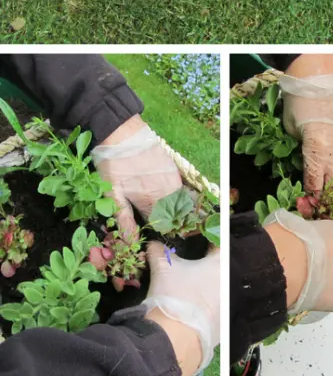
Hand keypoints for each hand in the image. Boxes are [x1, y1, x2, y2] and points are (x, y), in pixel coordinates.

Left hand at [91, 115, 182, 237]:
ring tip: (147, 203)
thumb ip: (124, 220)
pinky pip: (176, 188)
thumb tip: (132, 243)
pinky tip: (154, 190)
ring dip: (165, 207)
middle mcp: (169, 190)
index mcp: (153, 200)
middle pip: (171, 216)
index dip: (152, 231)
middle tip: (142, 215)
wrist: (122, 131)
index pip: (162, 227)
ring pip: (176, 202)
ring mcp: (173, 177)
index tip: (141, 228)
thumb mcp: (112, 194)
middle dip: (160, 220)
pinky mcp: (172, 167)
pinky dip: (169, 194)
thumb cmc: (114, 164)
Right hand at [144, 242, 219, 375]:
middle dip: (207, 262)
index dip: (206, 238)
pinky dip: (206, 304)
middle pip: (220, 265)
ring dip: (207, 284)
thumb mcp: (162, 268)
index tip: (195, 238)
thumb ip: (159, 251)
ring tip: (190, 286)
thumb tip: (153, 242)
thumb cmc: (174, 295)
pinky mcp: (223, 324)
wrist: (176, 339)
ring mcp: (229, 304)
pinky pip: (217, 306)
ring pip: (219, 286)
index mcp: (221, 263)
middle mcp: (230, 282)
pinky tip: (191, 306)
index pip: (218, 241)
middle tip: (191, 262)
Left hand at [280, 56, 332, 196]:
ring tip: (329, 200)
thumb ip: (302, 159)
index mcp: (317, 151)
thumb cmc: (300, 104)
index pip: (314, 188)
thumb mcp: (292, 133)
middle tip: (318, 210)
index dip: (309, 202)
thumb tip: (308, 180)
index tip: (305, 208)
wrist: (323, 79)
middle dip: (326, 204)